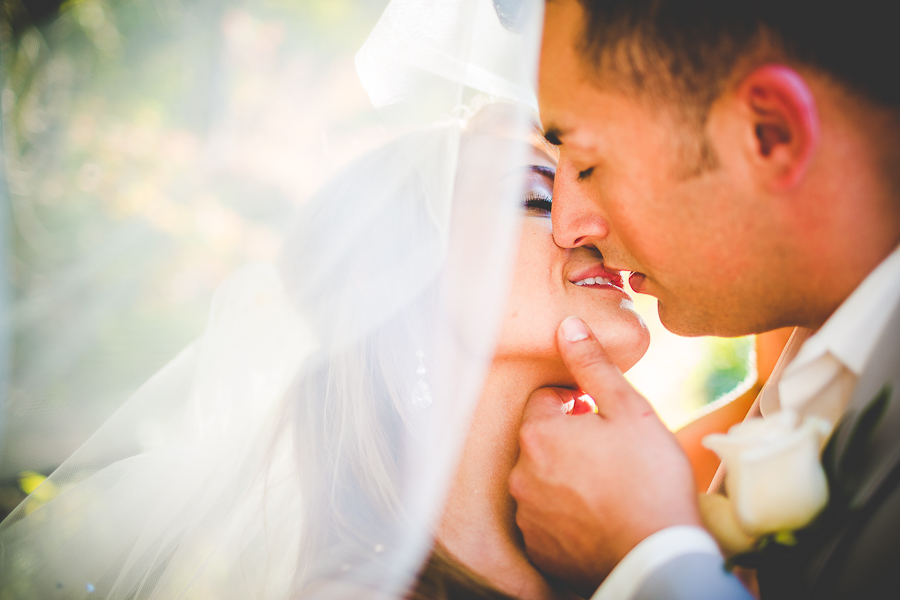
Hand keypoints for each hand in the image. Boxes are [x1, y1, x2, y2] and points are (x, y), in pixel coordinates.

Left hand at [509, 316, 700, 595]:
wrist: (657, 555)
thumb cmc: (649, 478)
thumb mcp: (629, 409)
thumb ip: (593, 366)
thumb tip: (567, 325)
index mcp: (539, 433)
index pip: (544, 400)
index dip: (575, 402)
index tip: (600, 415)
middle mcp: (521, 474)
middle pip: (540, 440)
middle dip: (568, 438)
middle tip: (610, 451)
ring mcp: (527, 514)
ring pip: (540, 480)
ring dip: (564, 476)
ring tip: (607, 485)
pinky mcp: (538, 547)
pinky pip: (544, 519)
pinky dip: (564, 513)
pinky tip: (597, 514)